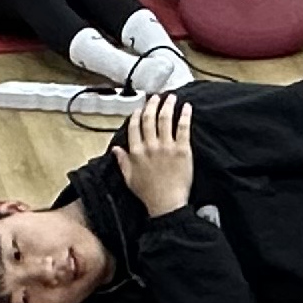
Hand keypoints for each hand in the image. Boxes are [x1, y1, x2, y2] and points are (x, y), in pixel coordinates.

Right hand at [118, 94, 197, 217]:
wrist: (166, 204)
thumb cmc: (148, 194)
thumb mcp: (129, 178)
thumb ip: (122, 161)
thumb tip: (116, 149)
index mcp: (136, 152)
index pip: (134, 127)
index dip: (137, 115)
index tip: (140, 109)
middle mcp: (150, 146)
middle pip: (149, 119)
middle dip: (152, 105)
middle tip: (157, 98)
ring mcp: (166, 147)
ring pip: (165, 119)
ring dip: (168, 105)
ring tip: (171, 98)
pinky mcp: (182, 150)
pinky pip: (183, 128)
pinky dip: (184, 115)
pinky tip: (186, 107)